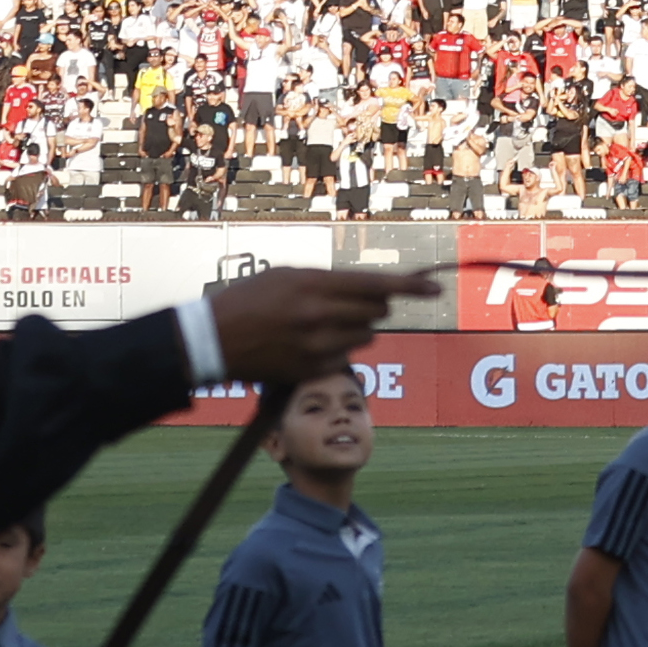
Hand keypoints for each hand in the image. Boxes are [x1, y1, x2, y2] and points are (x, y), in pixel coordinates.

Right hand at [207, 264, 435, 386]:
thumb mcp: (287, 276)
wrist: (213, 339)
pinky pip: (345, 359)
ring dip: (358, 330)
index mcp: (312, 284)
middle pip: (376, 313)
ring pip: (366, 338)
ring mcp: (314, 346)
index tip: (434, 290)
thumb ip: (330, 282)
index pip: (374, 284)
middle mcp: (317, 315)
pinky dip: (338, 351)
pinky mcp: (309, 370)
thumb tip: (371, 289)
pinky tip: (311, 344)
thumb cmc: (249, 299)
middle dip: (375, 308)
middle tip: (357, 305)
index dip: (409, 287)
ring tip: (326, 324)